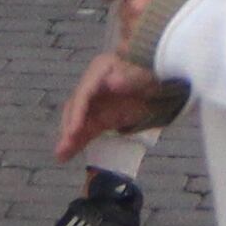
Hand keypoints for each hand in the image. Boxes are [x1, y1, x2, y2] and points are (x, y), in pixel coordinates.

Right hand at [54, 50, 182, 161]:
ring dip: (70, 138)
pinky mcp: (101, 116)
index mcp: (101, 69)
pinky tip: (67, 154)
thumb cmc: (155, 71)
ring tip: (61, 156)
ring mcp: (96, 101)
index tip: (74, 131)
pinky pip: (87, 129)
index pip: (84, 93)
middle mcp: (93, 84)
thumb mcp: (146, 72)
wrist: (164, 79)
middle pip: (76, 107)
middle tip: (64, 147)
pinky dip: (79, 141)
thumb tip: (112, 82)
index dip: (78, 112)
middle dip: (70, 128)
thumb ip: (131, 78)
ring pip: (79, 121)